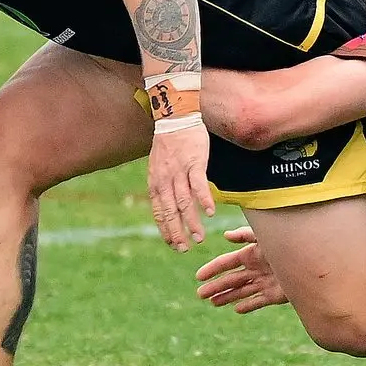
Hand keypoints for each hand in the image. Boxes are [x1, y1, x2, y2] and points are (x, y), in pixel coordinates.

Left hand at [147, 121, 214, 250]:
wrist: (175, 116)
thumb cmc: (169, 143)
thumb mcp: (158, 167)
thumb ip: (162, 186)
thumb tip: (168, 205)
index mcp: (155, 183)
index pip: (159, 212)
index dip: (165, 230)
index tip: (173, 245)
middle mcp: (165, 180)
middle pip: (170, 212)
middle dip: (177, 233)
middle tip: (185, 249)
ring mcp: (179, 171)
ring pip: (184, 202)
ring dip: (191, 222)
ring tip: (199, 238)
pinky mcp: (194, 162)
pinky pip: (198, 184)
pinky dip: (204, 200)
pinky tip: (210, 213)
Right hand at [195, 227, 289, 313]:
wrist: (313, 261)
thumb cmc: (289, 244)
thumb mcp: (266, 238)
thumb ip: (246, 235)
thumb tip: (226, 236)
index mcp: (252, 254)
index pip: (227, 263)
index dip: (213, 269)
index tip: (198, 276)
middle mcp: (257, 269)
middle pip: (232, 279)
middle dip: (216, 286)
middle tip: (200, 294)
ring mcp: (265, 282)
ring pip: (242, 291)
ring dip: (227, 296)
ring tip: (213, 303)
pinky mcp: (275, 294)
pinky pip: (258, 301)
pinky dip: (248, 305)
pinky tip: (237, 309)